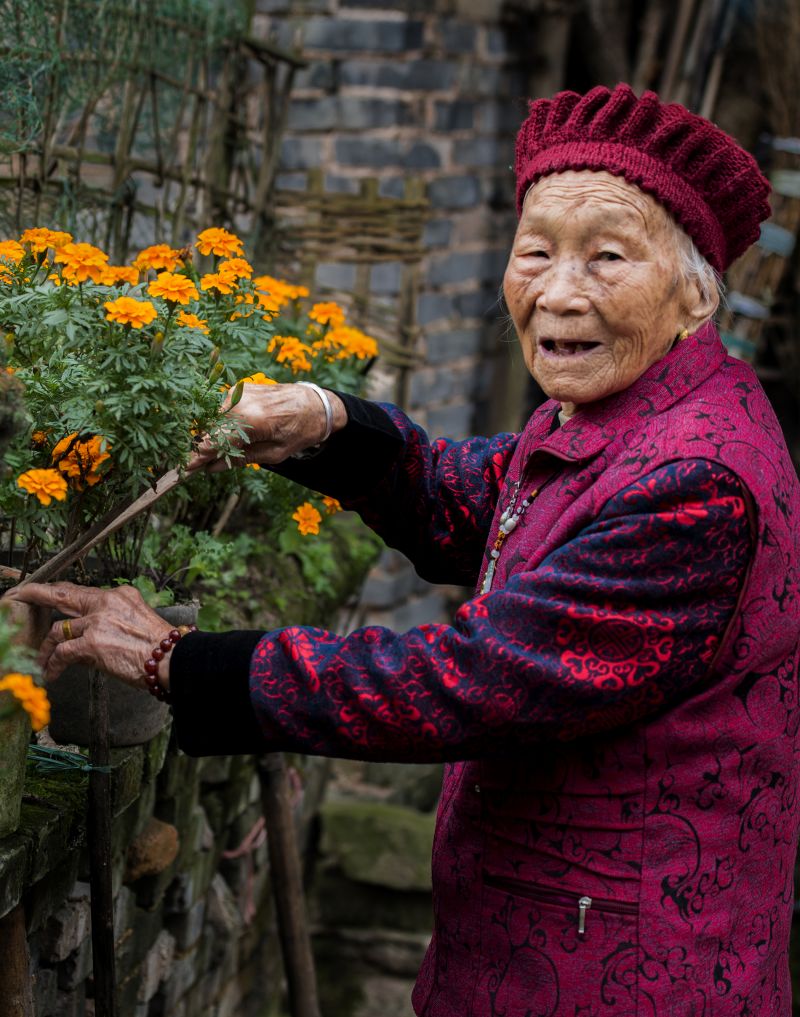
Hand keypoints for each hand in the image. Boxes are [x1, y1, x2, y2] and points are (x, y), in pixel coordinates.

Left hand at [5, 582, 171, 689]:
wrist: (173, 658)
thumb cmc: (162, 648)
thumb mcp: (137, 623)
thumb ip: (111, 623)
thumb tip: (86, 640)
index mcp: (121, 595)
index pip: (85, 591)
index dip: (64, 592)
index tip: (51, 592)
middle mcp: (107, 602)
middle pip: (64, 595)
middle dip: (40, 593)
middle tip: (24, 593)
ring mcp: (98, 621)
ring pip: (58, 629)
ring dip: (47, 647)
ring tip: (42, 661)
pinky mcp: (92, 643)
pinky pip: (62, 652)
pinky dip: (53, 664)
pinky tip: (52, 674)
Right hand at [189, 381, 346, 471]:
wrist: (317, 403)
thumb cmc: (300, 430)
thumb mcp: (275, 453)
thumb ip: (242, 458)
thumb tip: (213, 467)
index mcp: (251, 419)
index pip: (215, 441)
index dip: (198, 456)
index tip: (185, 468)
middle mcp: (240, 401)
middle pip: (211, 430)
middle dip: (206, 448)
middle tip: (200, 465)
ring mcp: (238, 392)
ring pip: (215, 420)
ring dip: (217, 435)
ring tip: (226, 449)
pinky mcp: (240, 388)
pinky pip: (224, 410)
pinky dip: (225, 424)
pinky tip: (235, 433)